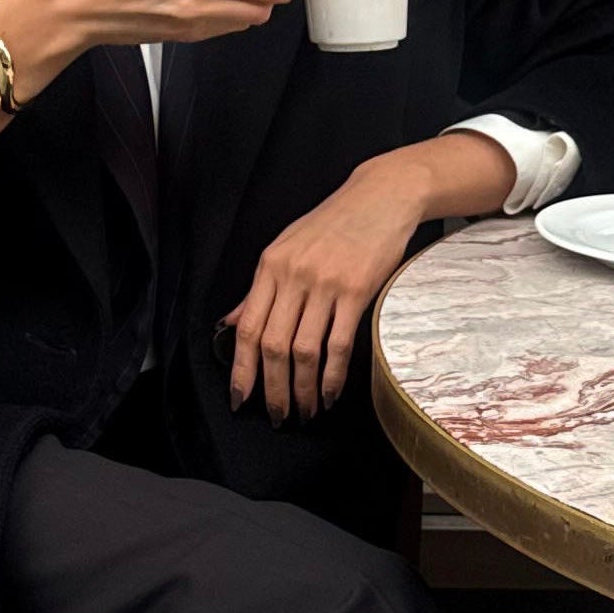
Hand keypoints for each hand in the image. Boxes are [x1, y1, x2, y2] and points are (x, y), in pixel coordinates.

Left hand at [222, 158, 431, 422]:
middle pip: (273, 346)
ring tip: (306, 411)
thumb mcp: (286, 248)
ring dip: (303, 389)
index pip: (248, 328)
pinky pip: (339, 344)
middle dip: (272, 389)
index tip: (241, 398)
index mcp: (269, 267)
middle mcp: (293, 276)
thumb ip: (260, 289)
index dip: (241, 369)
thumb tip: (233, 324)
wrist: (381, 196)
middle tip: (277, 416)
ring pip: (304, 351)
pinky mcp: (357, 291)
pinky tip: (331, 393)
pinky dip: (333, 376)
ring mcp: (325, 284)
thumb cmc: (333, 223)